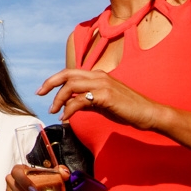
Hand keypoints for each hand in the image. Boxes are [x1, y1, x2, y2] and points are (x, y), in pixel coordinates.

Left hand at [38, 68, 160, 128]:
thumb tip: (70, 104)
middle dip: (50, 83)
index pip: (70, 73)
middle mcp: (98, 76)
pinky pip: (80, 100)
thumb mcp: (103, 104)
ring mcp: (102, 84)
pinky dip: (69, 108)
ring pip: (71, 85)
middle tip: (39, 94)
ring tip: (54, 111)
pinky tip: (66, 117)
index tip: (43, 90)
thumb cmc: (128, 110)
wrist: (150, 114)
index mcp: (98, 75)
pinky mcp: (106, 95)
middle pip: (66, 74)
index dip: (54, 80)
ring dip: (58, 99)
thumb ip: (87, 101)